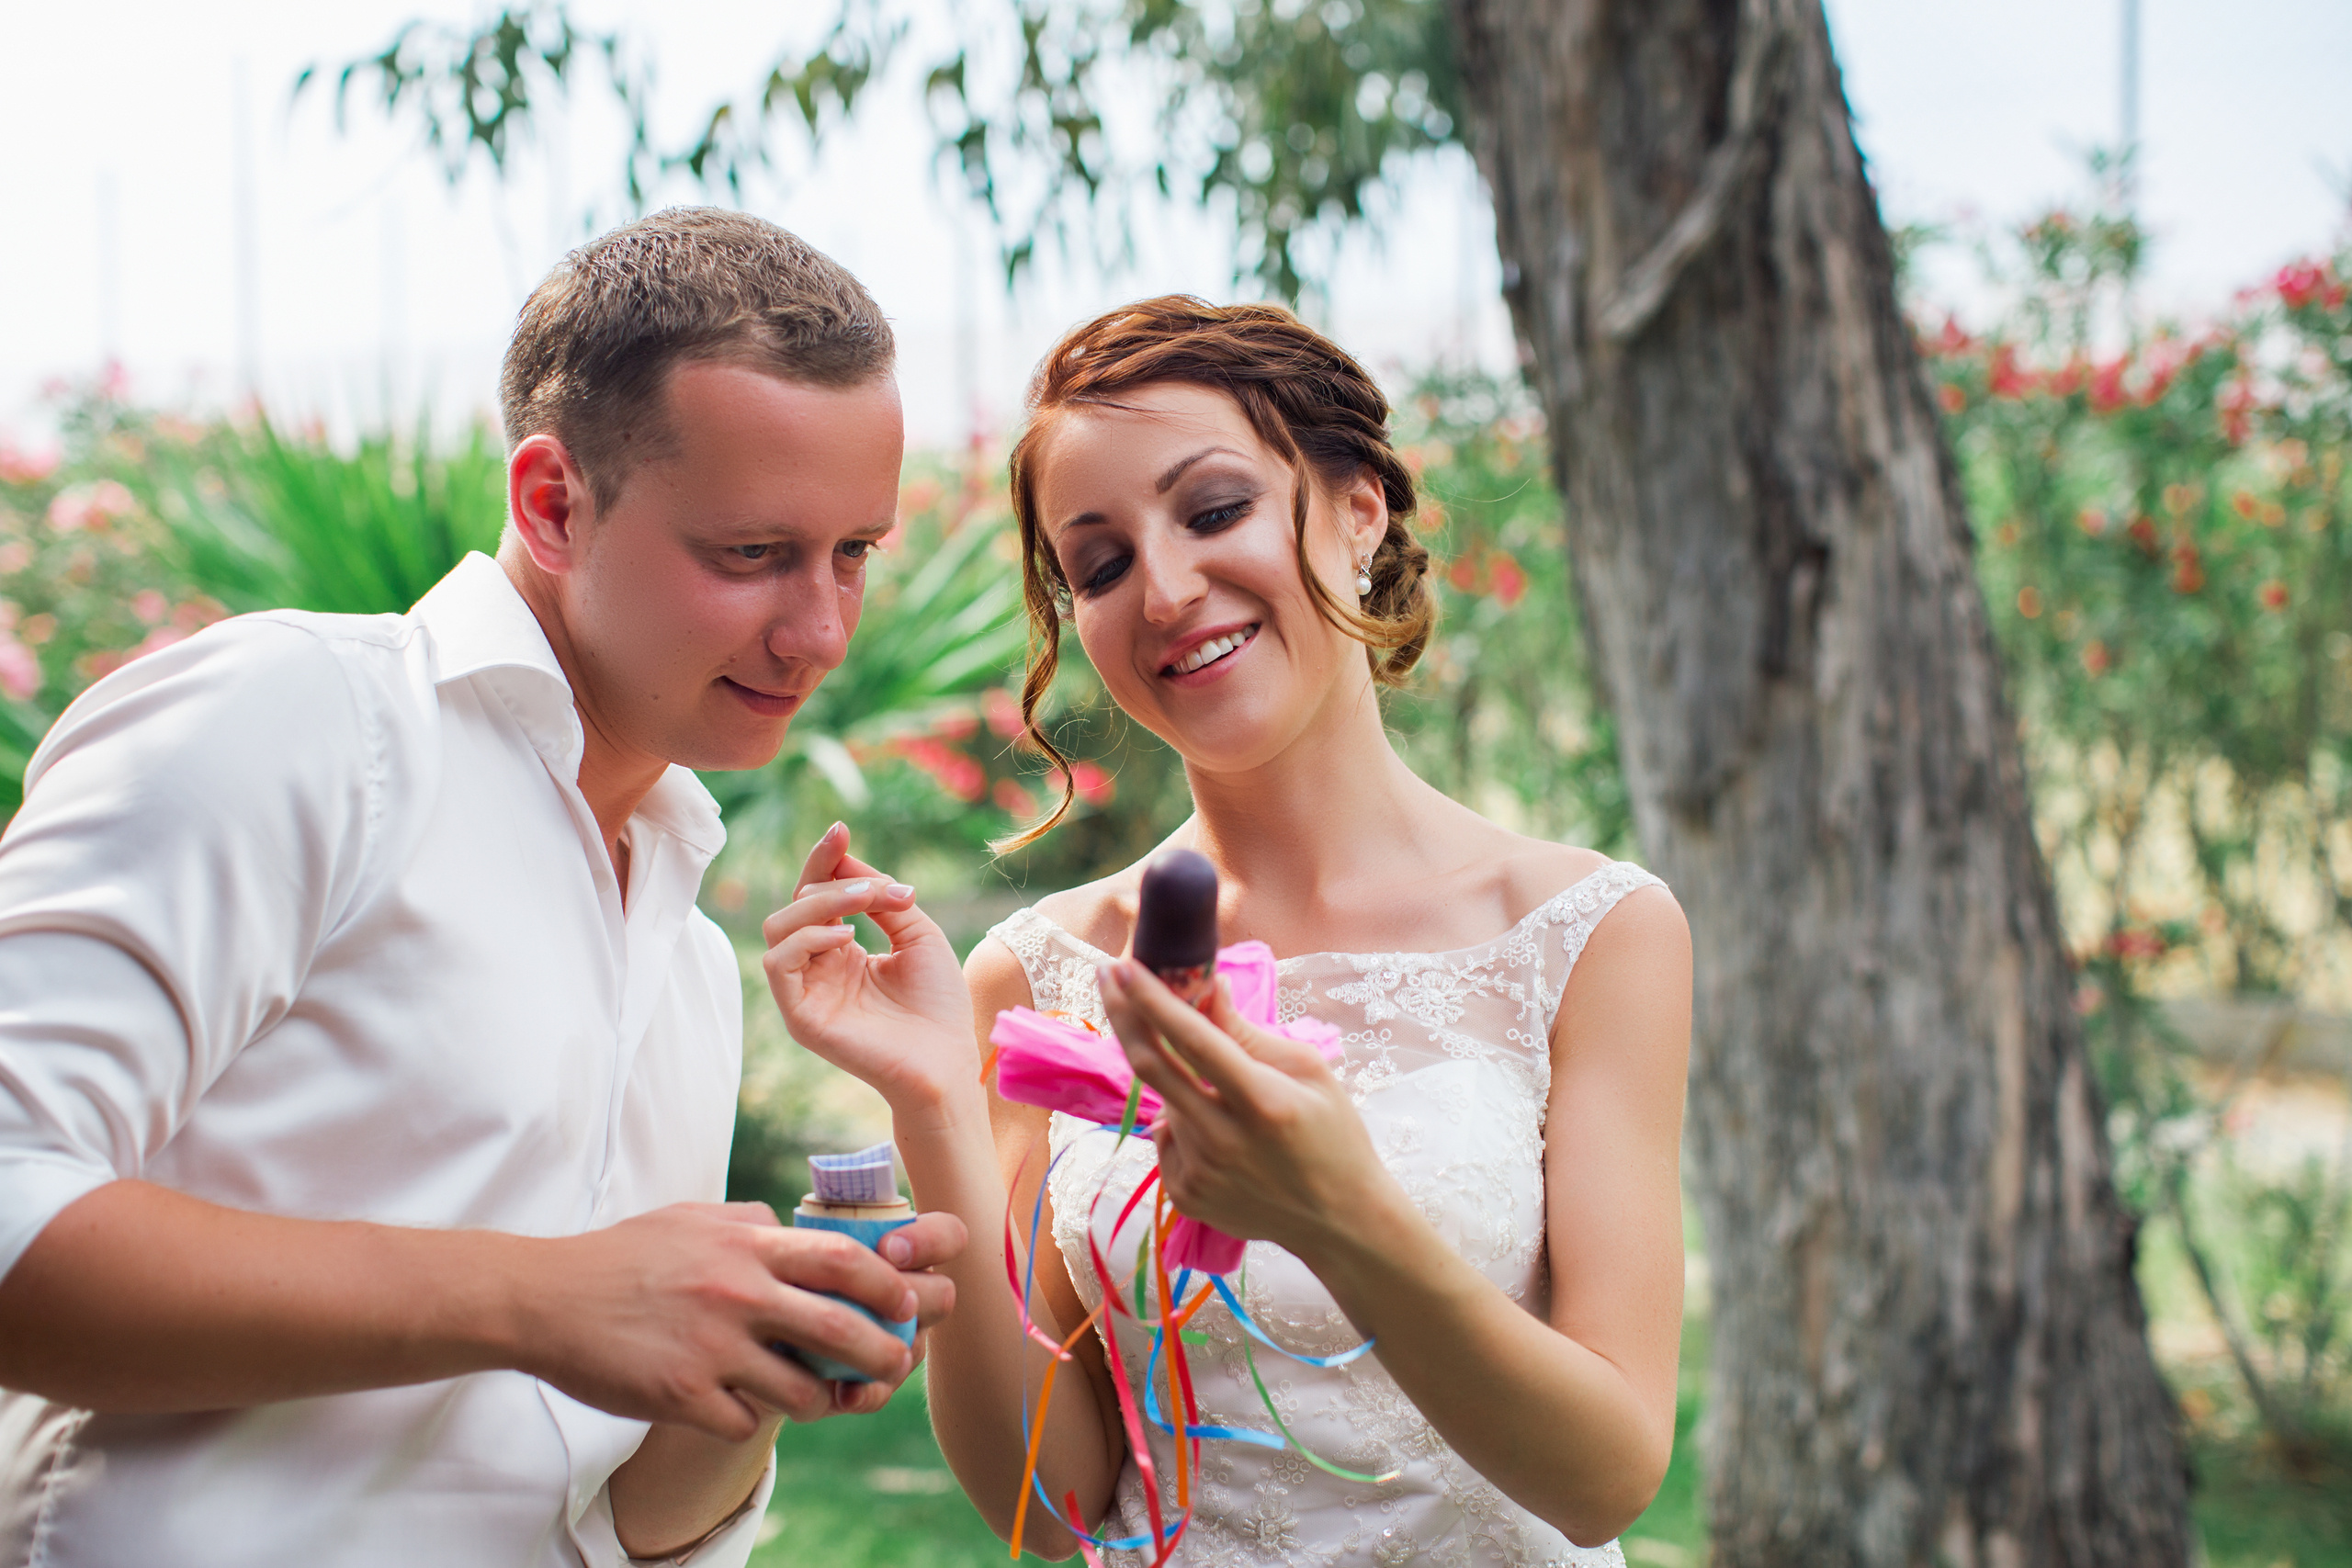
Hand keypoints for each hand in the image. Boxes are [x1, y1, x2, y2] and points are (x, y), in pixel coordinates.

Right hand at [515, 1201, 965, 1438]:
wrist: (544, 1299)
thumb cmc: (623, 1257)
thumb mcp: (693, 1218)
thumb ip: (748, 1222)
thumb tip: (789, 1223)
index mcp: (745, 1246)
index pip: (844, 1259)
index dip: (889, 1283)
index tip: (908, 1302)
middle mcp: (737, 1294)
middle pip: (841, 1327)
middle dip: (884, 1352)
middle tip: (897, 1363)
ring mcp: (711, 1348)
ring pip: (802, 1390)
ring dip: (822, 1399)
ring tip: (820, 1397)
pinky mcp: (682, 1395)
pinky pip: (744, 1422)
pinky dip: (751, 1419)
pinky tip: (737, 1407)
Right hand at [762, 824, 976, 1112]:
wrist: (948, 1060)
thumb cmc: (938, 1005)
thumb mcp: (917, 934)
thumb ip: (882, 897)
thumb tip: (844, 861)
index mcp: (842, 951)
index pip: (818, 895)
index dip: (824, 861)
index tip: (840, 829)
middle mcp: (818, 969)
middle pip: (796, 904)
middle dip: (831, 882)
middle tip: (876, 889)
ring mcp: (806, 993)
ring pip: (779, 927)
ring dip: (820, 904)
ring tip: (863, 906)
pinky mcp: (800, 1017)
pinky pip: (777, 963)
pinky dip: (806, 939)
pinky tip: (845, 939)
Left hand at [1097, 959, 1393, 1264]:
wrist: (1340, 1221)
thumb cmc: (1333, 1134)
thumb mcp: (1307, 1071)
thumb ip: (1247, 1033)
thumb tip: (1208, 986)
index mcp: (1263, 1100)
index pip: (1193, 1040)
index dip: (1152, 999)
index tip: (1122, 966)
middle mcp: (1224, 1139)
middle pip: (1151, 1066)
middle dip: (1123, 1014)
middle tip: (1108, 978)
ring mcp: (1201, 1173)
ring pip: (1165, 1099)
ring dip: (1176, 1077)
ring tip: (1220, 1090)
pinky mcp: (1187, 1195)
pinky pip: (1166, 1137)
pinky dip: (1182, 1119)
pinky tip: (1220, 1132)